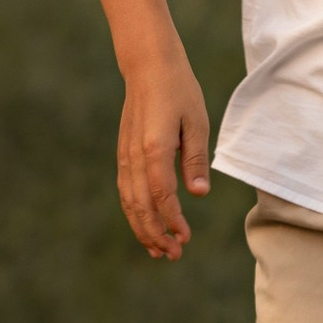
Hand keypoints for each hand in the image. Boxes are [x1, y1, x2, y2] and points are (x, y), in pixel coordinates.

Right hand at [117, 51, 210, 259]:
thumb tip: (199, 194)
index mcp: (154, 148)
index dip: (172, 220)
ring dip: (143, 229)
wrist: (148, 67)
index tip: (185, 238)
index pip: (162, 195)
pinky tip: (147, 225)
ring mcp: (125, 156)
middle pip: (140, 206)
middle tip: (174, 255)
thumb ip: (195, 160)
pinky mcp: (123, 154)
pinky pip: (125, 191)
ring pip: (129, 202)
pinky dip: (134, 213)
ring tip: (159, 250)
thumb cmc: (179, 91)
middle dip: (156, 234)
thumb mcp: (197, 122)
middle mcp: (134, 156)